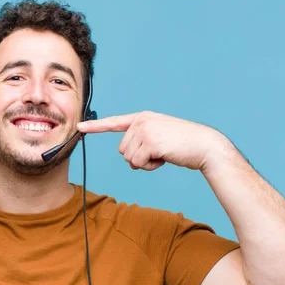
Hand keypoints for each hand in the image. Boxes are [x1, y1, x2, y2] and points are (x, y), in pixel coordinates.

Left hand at [77, 111, 228, 170]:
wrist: (205, 146)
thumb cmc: (183, 145)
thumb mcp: (159, 136)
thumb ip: (142, 140)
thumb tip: (129, 158)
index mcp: (142, 118)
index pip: (114, 122)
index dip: (95, 126)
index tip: (79, 127)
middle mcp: (141, 121)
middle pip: (122, 150)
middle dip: (138, 157)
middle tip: (158, 152)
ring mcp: (145, 130)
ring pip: (128, 158)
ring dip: (145, 163)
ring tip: (163, 154)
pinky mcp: (150, 142)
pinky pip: (138, 163)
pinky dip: (150, 166)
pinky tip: (165, 158)